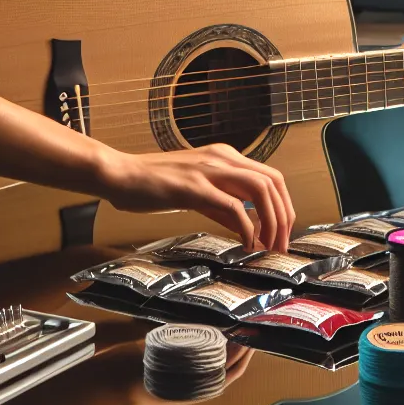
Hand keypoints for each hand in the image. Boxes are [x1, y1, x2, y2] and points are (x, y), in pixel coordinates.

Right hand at [99, 144, 294, 251]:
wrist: (119, 174)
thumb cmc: (153, 184)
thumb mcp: (196, 193)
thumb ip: (223, 208)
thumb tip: (247, 229)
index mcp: (225, 157)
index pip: (271, 177)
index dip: (283, 207)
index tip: (281, 234)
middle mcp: (222, 158)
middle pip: (274, 182)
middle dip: (284, 217)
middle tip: (280, 246)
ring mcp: (208, 170)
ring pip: (260, 190)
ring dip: (271, 222)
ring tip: (268, 247)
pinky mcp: (194, 187)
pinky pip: (232, 206)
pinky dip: (247, 228)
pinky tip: (245, 244)